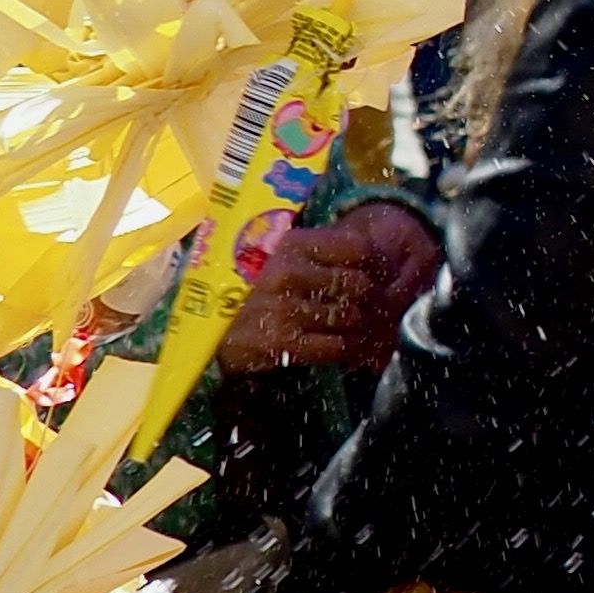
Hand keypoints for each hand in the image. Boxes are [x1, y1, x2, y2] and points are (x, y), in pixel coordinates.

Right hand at [218, 203, 441, 373]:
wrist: (211, 332)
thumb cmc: (257, 289)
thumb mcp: (284, 257)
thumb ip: (325, 250)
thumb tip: (382, 254)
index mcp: (290, 244)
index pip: (360, 247)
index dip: (378, 263)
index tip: (380, 275)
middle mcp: (286, 272)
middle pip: (360, 284)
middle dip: (372, 299)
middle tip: (371, 307)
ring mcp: (283, 308)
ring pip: (351, 316)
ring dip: (361, 325)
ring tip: (358, 326)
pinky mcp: (280, 342)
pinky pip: (337, 346)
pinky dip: (348, 347)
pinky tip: (344, 345)